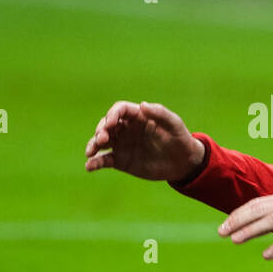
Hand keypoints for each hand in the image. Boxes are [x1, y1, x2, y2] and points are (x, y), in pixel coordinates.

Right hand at [85, 100, 204, 181]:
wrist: (183, 163)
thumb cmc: (180, 139)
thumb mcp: (174, 124)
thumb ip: (160, 113)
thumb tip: (142, 105)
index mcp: (137, 116)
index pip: (119, 110)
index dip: (112, 114)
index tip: (111, 123)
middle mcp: (126, 129)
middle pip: (106, 125)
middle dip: (101, 130)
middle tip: (103, 139)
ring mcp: (122, 144)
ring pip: (100, 142)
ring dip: (93, 144)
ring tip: (90, 152)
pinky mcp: (120, 161)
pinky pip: (104, 160)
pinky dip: (94, 163)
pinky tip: (89, 166)